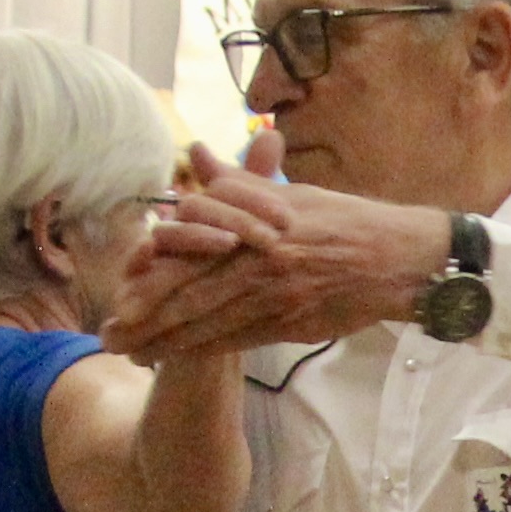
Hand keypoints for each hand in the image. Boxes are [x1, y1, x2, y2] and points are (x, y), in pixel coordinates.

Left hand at [111, 150, 454, 360]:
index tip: (119, 291)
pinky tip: (179, 357)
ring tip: (132, 352)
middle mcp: (261, 262)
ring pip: (210, 321)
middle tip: (110, 337)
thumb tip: (197, 154)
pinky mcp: (293, 323)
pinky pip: (240, 339)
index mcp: (255, 227)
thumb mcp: (291, 194)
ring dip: (167, 340)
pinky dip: (206, 349)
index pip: (191, 253)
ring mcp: (277, 296)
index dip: (151, 276)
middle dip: (146, 318)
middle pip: (189, 293)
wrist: (400, 258)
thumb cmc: (346, 222)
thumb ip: (238, 183)